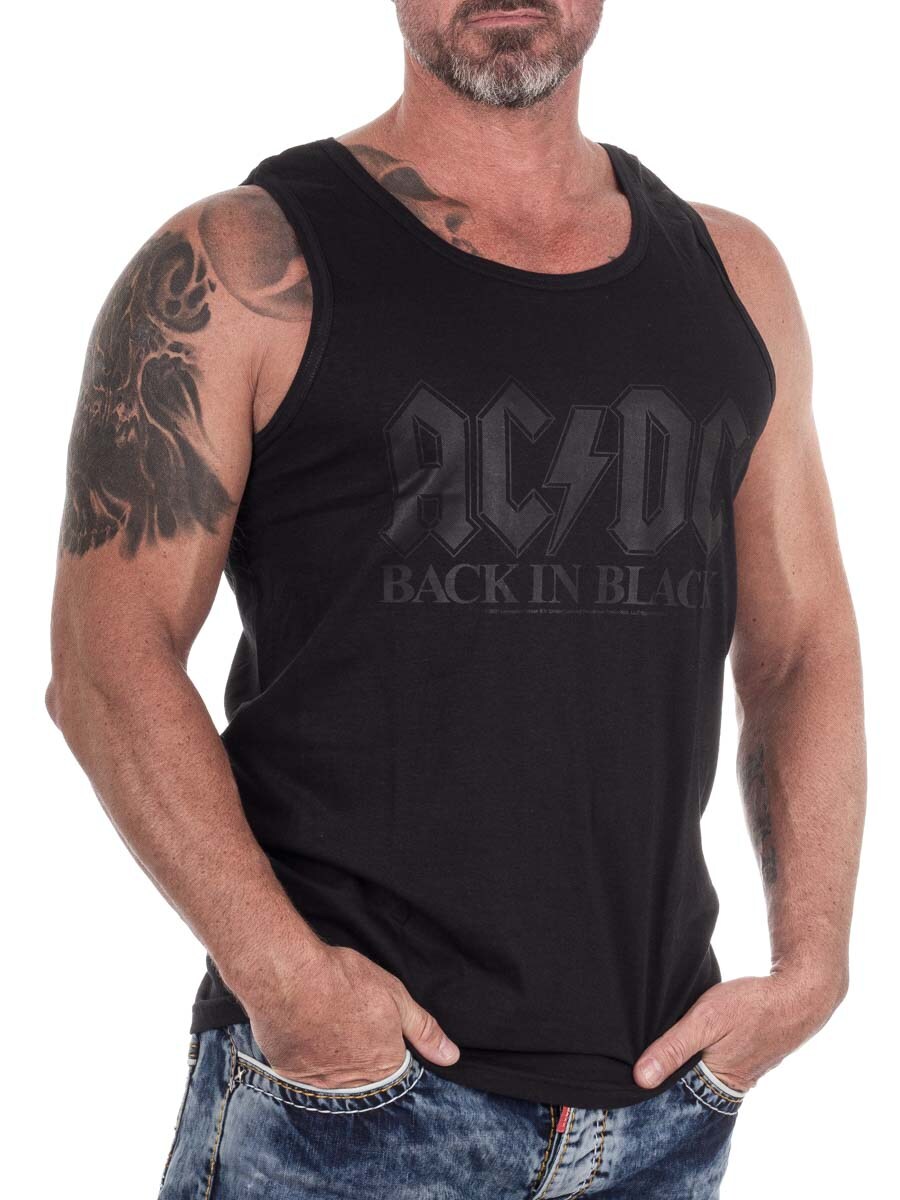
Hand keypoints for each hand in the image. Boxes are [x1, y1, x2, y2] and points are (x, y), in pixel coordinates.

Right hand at [240, 942, 459, 1088]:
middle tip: (346, 1020)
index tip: (371, 1024)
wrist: (290, 977)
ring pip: (334, 1078)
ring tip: (326, 1023)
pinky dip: (306, 1055)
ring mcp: (320, 1084)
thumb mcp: (395, 997)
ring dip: (332, 1057)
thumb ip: (423, 1030)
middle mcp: (354, 1085)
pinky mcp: (291, 1076)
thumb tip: (451, 1056)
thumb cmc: (344, 981)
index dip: (384, 1043)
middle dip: (359, 1052)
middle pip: (363, 1076)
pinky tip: (305, 1030)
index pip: (393, 1069)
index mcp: (384, 1067)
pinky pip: (305, 1074)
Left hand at [633, 969, 846, 1092]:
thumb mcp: (706, 1020)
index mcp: (721, 1082)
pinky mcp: (750, 1055)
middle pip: (691, 1085)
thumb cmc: (752, 1004)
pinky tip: (697, 1038)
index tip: (632, 1074)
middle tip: (643, 1057)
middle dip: (671, 1073)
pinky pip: (719, 1059)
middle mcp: (734, 1084)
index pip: (678, 1093)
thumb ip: (674, 1047)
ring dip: (689, 1061)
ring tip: (665, 1046)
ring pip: (705, 1071)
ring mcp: (745, 1071)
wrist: (801, 993)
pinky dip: (706, 1052)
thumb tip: (641, 1079)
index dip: (657, 1083)